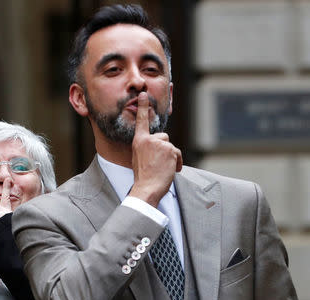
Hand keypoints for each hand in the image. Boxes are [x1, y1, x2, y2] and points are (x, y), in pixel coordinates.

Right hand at [129, 92, 181, 206]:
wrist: (147, 187)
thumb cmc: (143, 176)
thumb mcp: (139, 158)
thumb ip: (147, 148)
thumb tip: (160, 144)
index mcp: (138, 141)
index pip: (141, 121)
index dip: (144, 107)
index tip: (143, 94)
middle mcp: (148, 140)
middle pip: (163, 137)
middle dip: (164, 149)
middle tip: (157, 163)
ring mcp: (160, 144)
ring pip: (171, 146)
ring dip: (170, 157)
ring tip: (162, 169)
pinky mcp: (170, 150)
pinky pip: (177, 153)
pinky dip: (176, 162)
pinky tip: (170, 170)